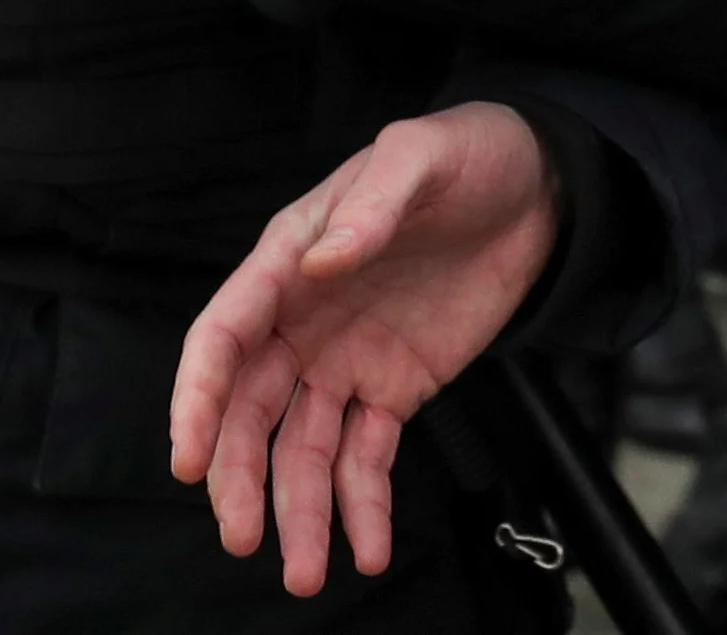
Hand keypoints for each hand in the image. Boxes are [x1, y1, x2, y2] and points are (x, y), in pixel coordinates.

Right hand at [171, 101, 558, 598]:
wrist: (537, 184)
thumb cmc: (465, 153)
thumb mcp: (420, 154)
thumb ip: (371, 204)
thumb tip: (319, 261)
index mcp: (288, 261)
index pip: (223, 338)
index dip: (199, 398)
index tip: (189, 459)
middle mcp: (301, 322)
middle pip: (251, 413)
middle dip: (240, 477)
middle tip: (243, 536)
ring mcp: (344, 361)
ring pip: (303, 450)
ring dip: (298, 512)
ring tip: (307, 573)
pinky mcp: (393, 389)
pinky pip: (367, 458)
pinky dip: (362, 506)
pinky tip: (367, 550)